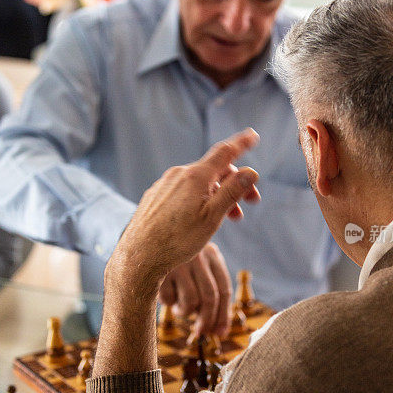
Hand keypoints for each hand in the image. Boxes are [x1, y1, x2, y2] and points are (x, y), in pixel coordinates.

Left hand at [107, 128, 259, 305]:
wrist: (139, 256)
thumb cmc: (177, 240)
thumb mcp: (212, 217)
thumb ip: (232, 192)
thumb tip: (251, 172)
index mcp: (195, 176)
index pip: (224, 152)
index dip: (241, 143)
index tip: (253, 135)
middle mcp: (178, 174)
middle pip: (214, 170)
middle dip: (235, 182)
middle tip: (251, 201)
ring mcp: (164, 185)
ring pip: (198, 183)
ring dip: (217, 194)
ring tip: (228, 217)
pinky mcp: (155, 197)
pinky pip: (182, 190)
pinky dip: (198, 198)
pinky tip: (199, 217)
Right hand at [160, 243, 231, 335]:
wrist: (146, 240)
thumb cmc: (179, 261)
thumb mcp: (199, 267)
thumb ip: (210, 293)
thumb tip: (219, 332)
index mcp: (212, 254)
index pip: (224, 289)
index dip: (224, 315)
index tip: (220, 333)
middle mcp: (197, 256)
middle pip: (210, 297)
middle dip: (207, 320)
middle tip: (201, 332)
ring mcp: (178, 262)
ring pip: (190, 301)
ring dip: (185, 312)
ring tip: (178, 306)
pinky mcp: (158, 269)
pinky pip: (168, 299)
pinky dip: (168, 303)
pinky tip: (166, 293)